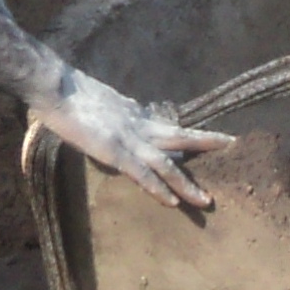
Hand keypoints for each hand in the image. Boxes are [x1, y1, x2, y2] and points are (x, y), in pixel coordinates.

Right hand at [38, 67, 227, 216]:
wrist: (57, 87)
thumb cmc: (69, 93)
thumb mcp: (101, 102)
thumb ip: (115, 114)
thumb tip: (121, 121)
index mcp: (134, 114)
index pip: (166, 127)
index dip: (186, 136)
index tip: (204, 141)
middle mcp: (139, 125)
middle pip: (180, 136)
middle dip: (207, 142)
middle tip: (231, 144)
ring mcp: (130, 139)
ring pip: (167, 164)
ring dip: (187, 184)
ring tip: (205, 200)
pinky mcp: (116, 152)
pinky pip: (143, 175)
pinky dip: (159, 189)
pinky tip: (172, 203)